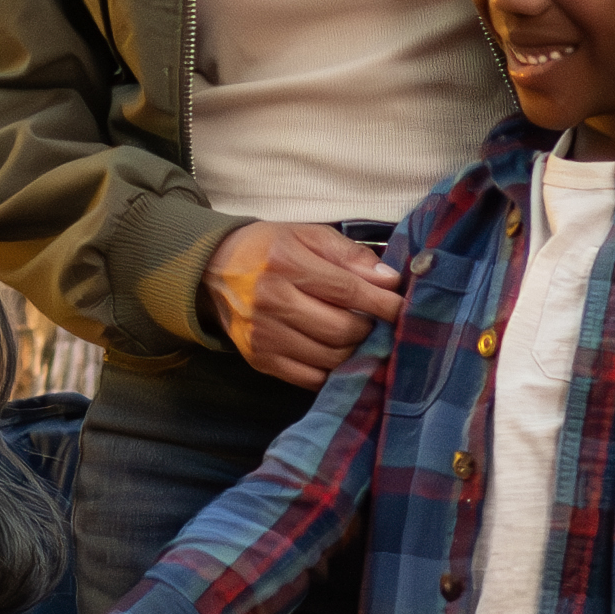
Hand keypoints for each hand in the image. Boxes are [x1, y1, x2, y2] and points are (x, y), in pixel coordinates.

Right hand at [211, 219, 396, 381]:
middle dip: (371, 329)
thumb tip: (388, 281)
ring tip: (362, 337)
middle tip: (380, 322)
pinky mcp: (260, 360)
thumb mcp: (307, 235)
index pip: (347, 290)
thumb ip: (349, 255)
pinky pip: (310, 378)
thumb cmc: (268, 249)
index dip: (382, 303)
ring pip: (330, 358)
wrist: (212, 271)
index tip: (402, 307)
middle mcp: (271, 301)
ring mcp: (263, 335)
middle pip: (342, 330)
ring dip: (356, 351)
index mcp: (285, 262)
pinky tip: (341, 356)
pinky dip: (333, 371)